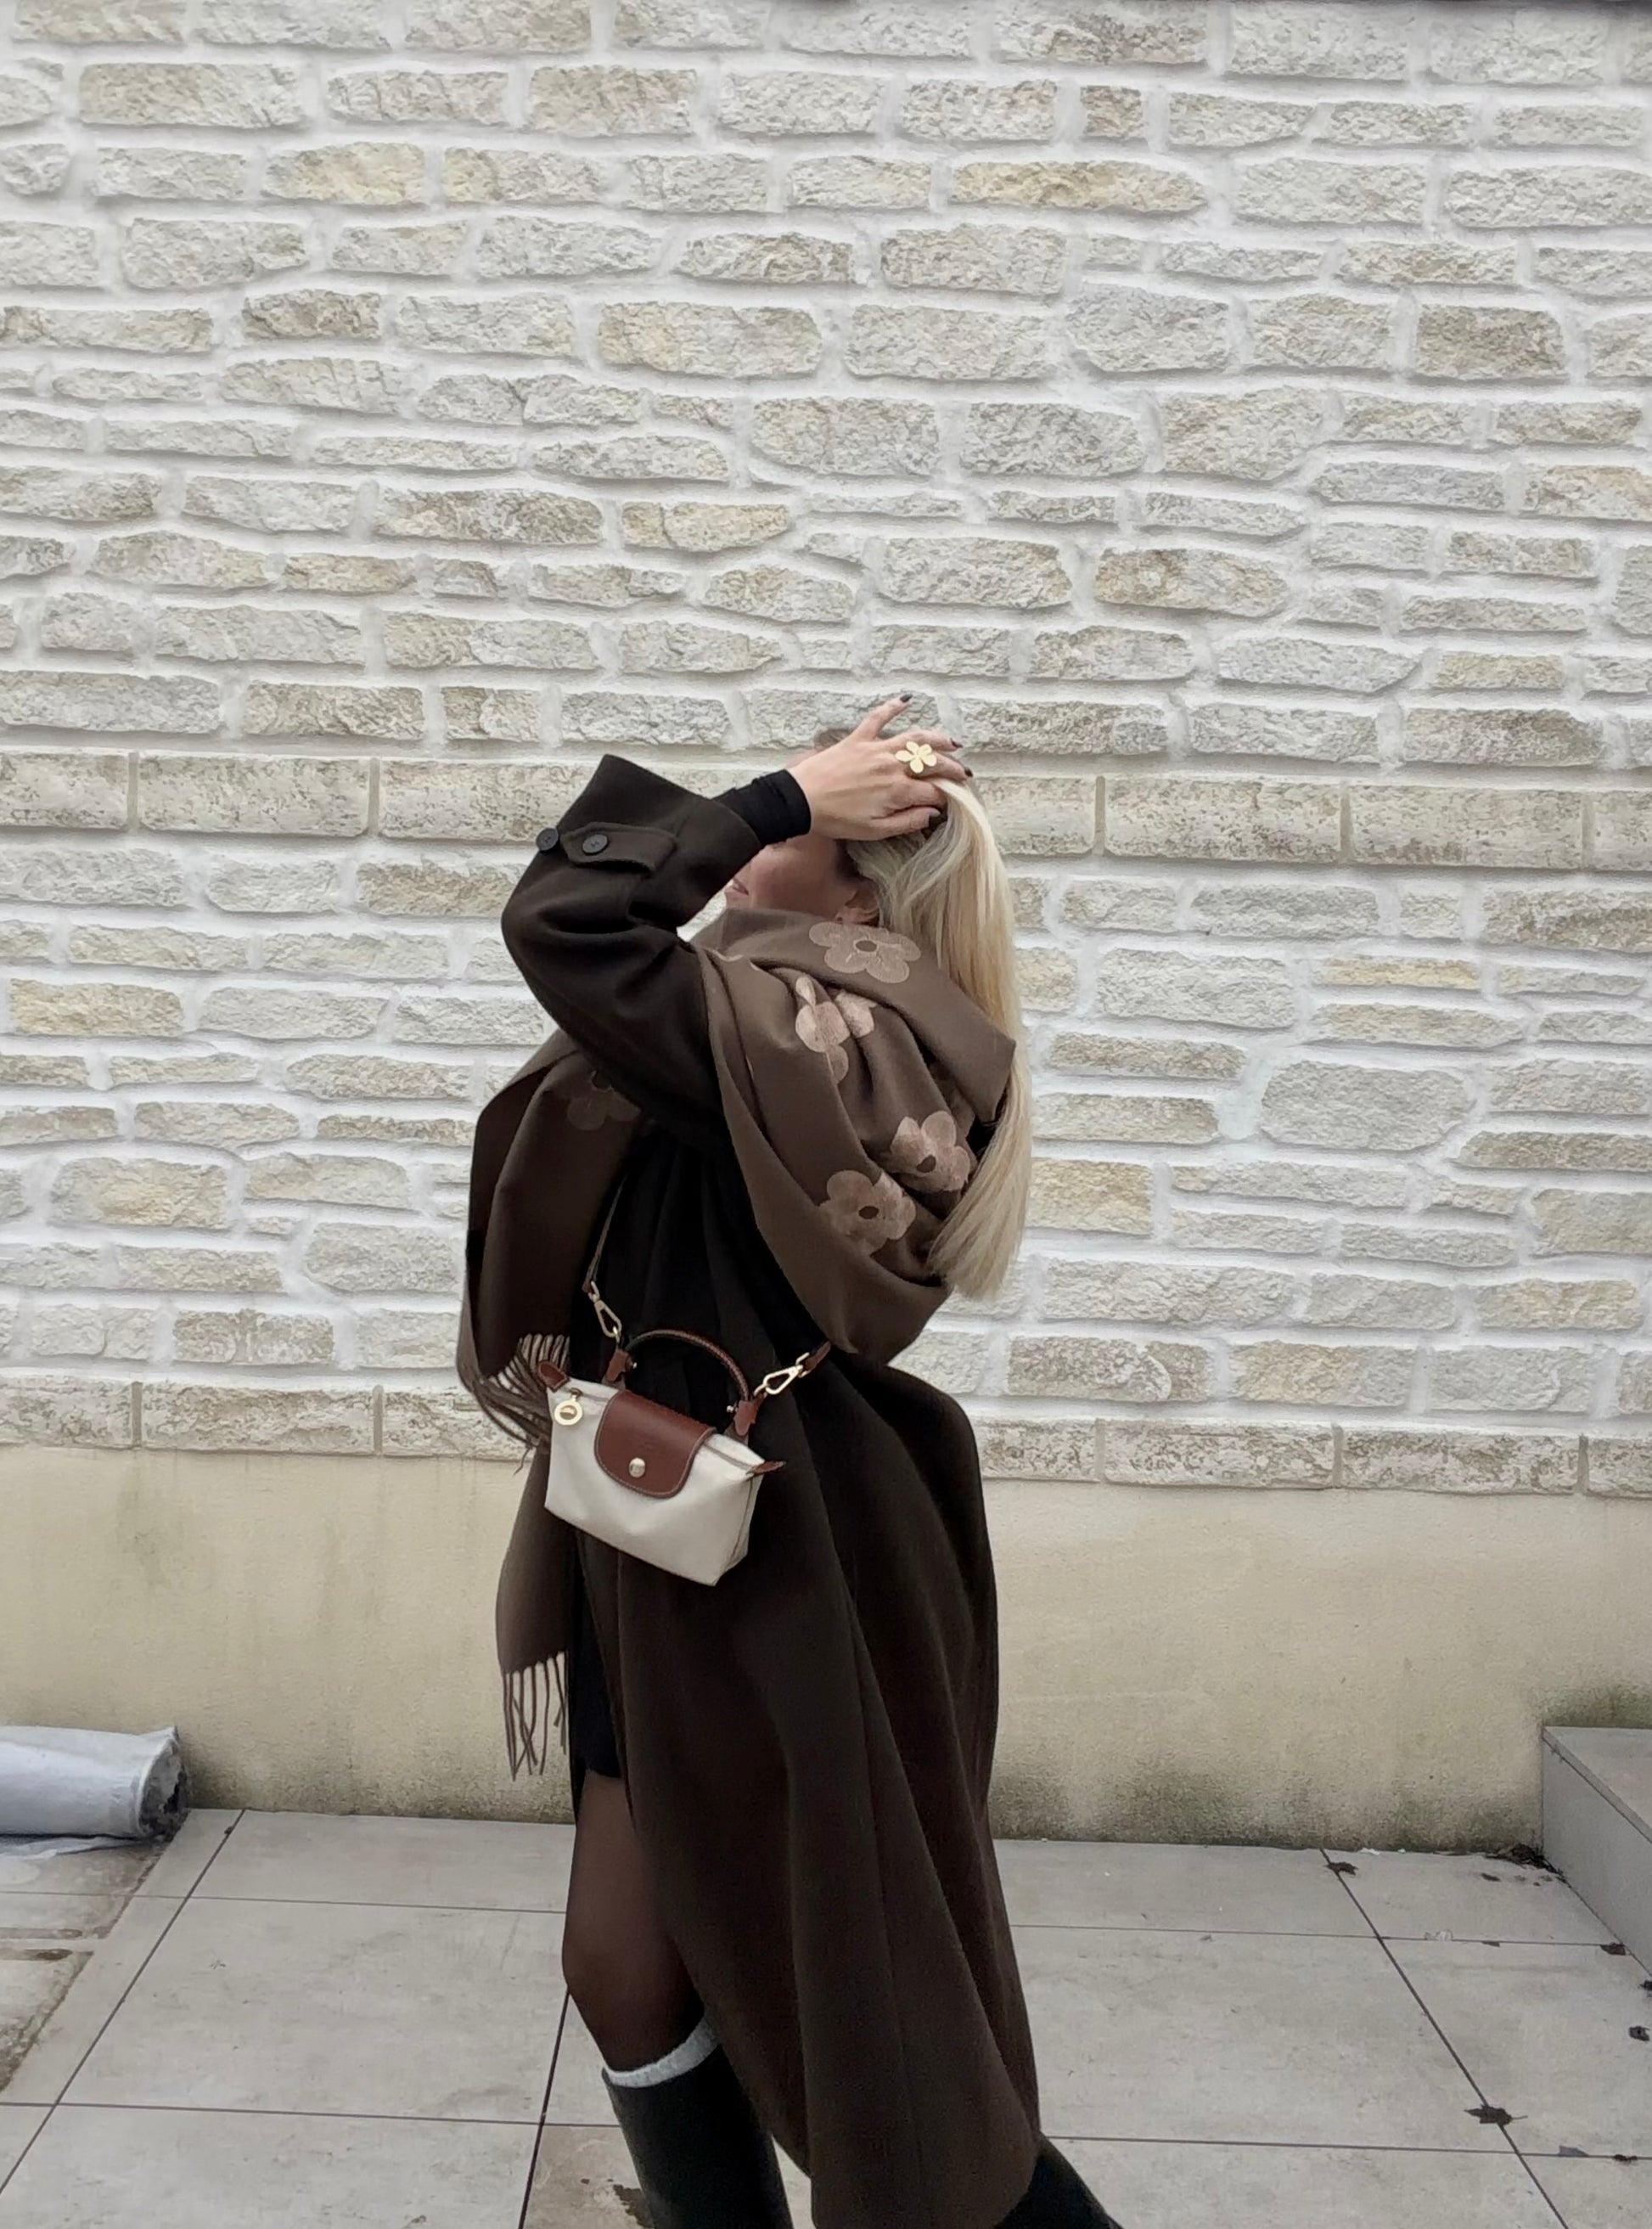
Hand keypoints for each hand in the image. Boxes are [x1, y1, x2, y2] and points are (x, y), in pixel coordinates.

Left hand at [787, 698, 969, 840]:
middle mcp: (892, 765)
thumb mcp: (874, 831)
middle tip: (963, 774)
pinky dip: (892, 706)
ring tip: (953, 743)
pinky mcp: (858, 738)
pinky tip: (906, 699)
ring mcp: (876, 749)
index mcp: (898, 791)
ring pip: (915, 738)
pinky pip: (878, 717)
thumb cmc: (836, 820)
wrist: (801, 800)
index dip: (946, 798)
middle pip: (932, 763)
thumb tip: (931, 814)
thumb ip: (906, 822)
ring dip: (937, 739)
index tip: (950, 804)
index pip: (934, 791)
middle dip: (952, 768)